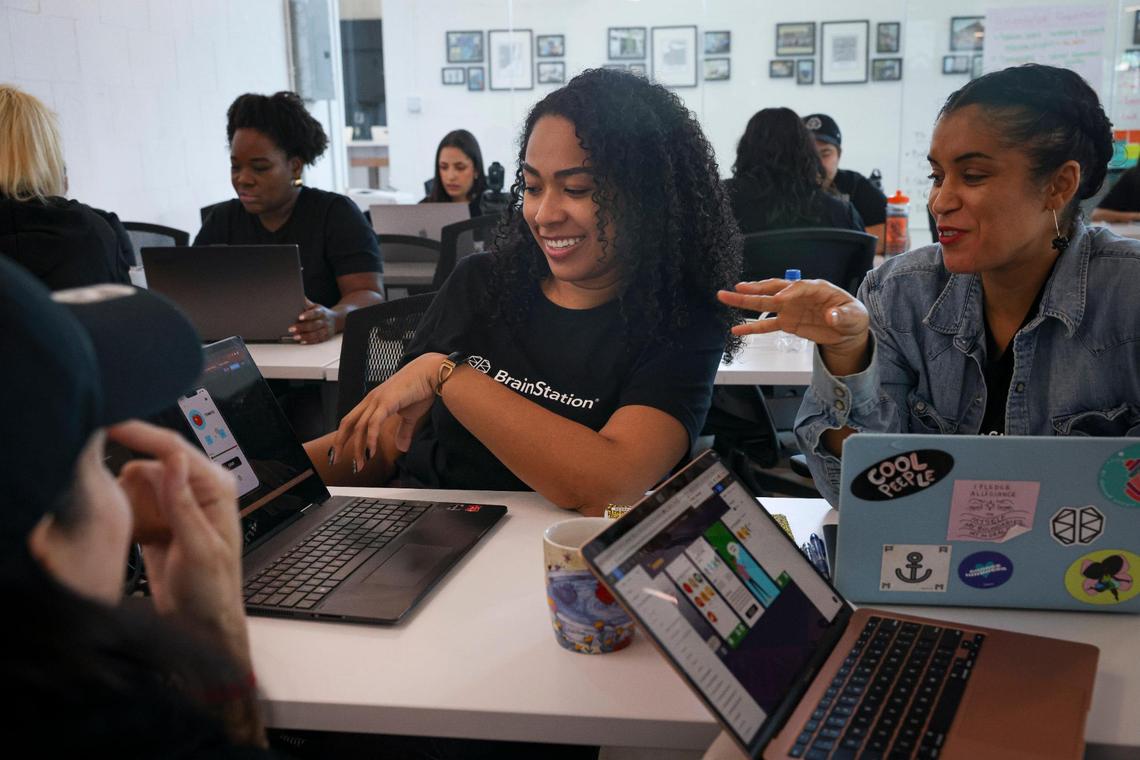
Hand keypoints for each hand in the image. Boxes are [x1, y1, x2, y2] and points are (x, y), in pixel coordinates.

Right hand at [109, 421, 249, 669]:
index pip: (173, 447)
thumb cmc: (212, 590)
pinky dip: (126, 514)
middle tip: (127, 508)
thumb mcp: (198, 549)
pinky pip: (131, 501)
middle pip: (151, 459)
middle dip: (130, 477)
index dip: (139, 433)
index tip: (107, 424)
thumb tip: (173, 460)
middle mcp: (198, 487)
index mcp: (216, 487)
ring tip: (147, 536)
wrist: (203, 622)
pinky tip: (139, 540)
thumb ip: (183, 504)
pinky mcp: (159, 515)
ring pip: (136, 481)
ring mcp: (176, 500)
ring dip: (128, 501)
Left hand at [291, 299, 335, 342]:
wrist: (336, 320)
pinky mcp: (326, 337)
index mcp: (321, 312)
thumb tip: (296, 297)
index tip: (300, 317)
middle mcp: (325, 321)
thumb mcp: (316, 306)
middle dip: (302, 327)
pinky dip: (310, 341)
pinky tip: (302, 341)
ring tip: (295, 337)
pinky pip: (317, 340)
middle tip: (291, 329)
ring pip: (316, 334)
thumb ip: (306, 303)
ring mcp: (326, 330)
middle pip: (314, 325)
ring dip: (305, 336)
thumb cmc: (321, 313)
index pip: (315, 313)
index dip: (308, 315)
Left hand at [331, 352, 443, 470]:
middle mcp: (371, 400)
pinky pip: (373, 423)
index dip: (343, 436)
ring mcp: (377, 400)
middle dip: (340, 443)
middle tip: (336, 461)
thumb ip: (403, 431)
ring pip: (359, 426)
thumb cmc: (422, 389)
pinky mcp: (387, 401)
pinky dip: (370, 439)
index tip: (339, 452)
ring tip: (359, 465)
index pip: (351, 420)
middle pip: (348, 423)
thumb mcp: (410, 415)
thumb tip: (402, 447)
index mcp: (374, 401)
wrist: (432, 372)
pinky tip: (371, 452)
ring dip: (357, 448)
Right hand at [717, 278, 869, 363]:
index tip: (779, 299)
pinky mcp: (786, 323)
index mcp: (816, 288)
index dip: (788, 292)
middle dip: (755, 289)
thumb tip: (831, 316)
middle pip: (774, 290)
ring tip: (725, 297)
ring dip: (745, 301)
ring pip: (764, 303)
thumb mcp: (854, 316)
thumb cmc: (853, 317)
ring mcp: (790, 309)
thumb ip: (843, 316)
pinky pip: (766, 325)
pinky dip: (751, 327)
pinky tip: (736, 328)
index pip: (798, 287)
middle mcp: (798, 296)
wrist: (848, 332)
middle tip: (737, 287)